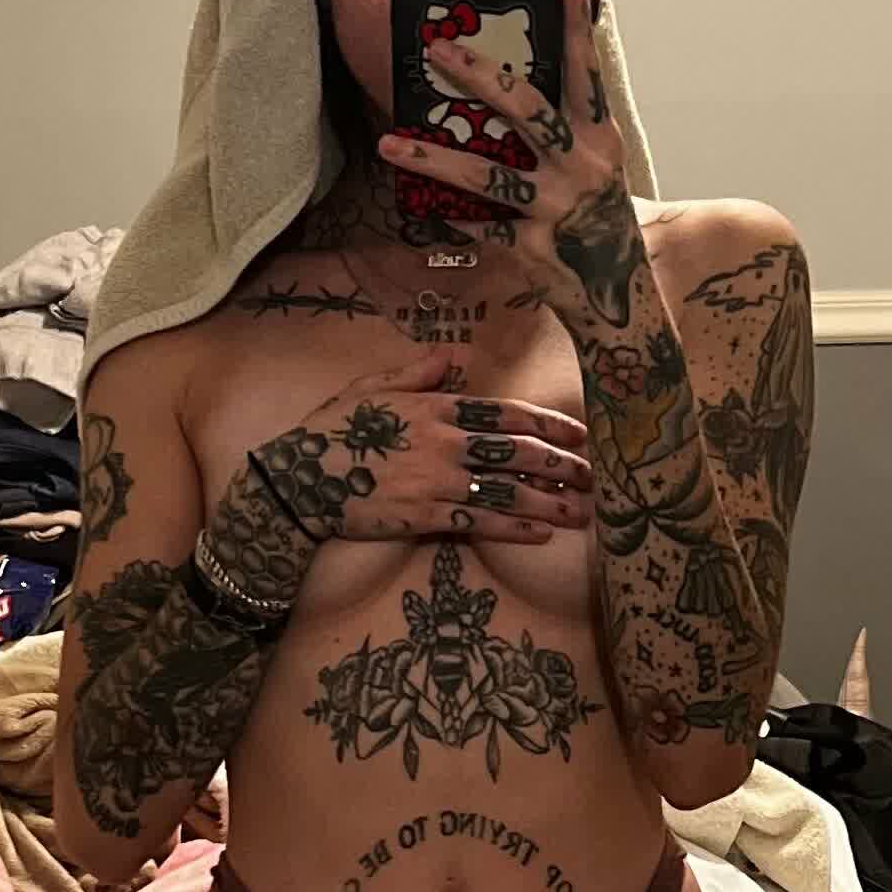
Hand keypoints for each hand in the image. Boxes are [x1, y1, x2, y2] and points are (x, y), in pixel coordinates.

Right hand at [229, 349, 592, 573]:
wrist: (296, 479)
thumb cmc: (330, 431)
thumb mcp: (369, 388)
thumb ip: (414, 373)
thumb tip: (450, 357)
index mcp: (436, 407)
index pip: (506, 414)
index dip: (547, 424)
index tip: (579, 434)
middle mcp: (446, 442)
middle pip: (517, 453)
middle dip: (561, 466)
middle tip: (596, 477)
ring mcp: (438, 481)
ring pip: (508, 491)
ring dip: (550, 502)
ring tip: (582, 511)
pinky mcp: (426, 516)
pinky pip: (480, 523)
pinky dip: (514, 528)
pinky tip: (541, 533)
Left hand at [375, 0, 653, 368]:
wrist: (622, 300)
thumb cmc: (599, 223)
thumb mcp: (596, 167)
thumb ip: (565, 128)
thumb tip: (511, 85)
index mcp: (599, 138)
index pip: (587, 70)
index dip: (578, 22)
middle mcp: (581, 168)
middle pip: (526, 108)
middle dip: (478, 75)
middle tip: (436, 49)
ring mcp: (555, 209)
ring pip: (485, 174)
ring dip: (432, 158)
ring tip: (388, 144)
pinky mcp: (530, 249)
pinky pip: (478, 226)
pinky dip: (450, 216)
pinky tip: (421, 204)